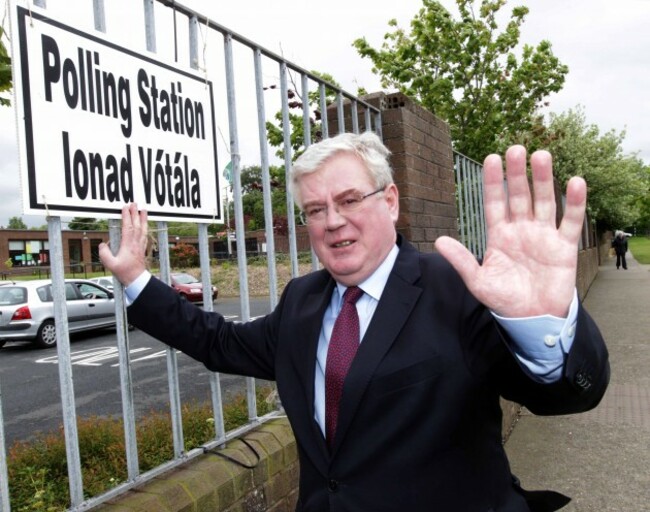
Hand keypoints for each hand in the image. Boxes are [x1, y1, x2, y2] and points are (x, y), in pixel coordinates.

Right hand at [98, 204, 148, 286]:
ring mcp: (140, 245)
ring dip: (143, 218)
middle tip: (134, 203)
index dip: (126, 216)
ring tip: (143, 209)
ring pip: (143, 229)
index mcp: (128, 245)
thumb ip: (104, 254)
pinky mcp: (142, 248)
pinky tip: (145, 223)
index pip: (127, 227)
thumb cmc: (124, 272)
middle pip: (136, 225)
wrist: (136, 279)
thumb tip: (103, 244)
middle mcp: (136, 243)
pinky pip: (145, 234)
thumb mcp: (110, 265)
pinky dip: (145, 226)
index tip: (125, 207)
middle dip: (135, 213)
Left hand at [434, 145, 585, 317]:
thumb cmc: (504, 300)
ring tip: (541, 155)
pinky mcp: (564, 247)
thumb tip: (439, 241)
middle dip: (516, 173)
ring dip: (543, 179)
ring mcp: (543, 236)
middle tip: (515, 148)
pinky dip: (574, 202)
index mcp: (499, 235)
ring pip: (543, 201)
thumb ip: (462, 261)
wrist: (532, 319)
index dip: (493, 182)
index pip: (494, 203)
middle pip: (519, 196)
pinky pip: (570, 221)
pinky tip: (575, 181)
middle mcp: (521, 230)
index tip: (490, 158)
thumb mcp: (479, 281)